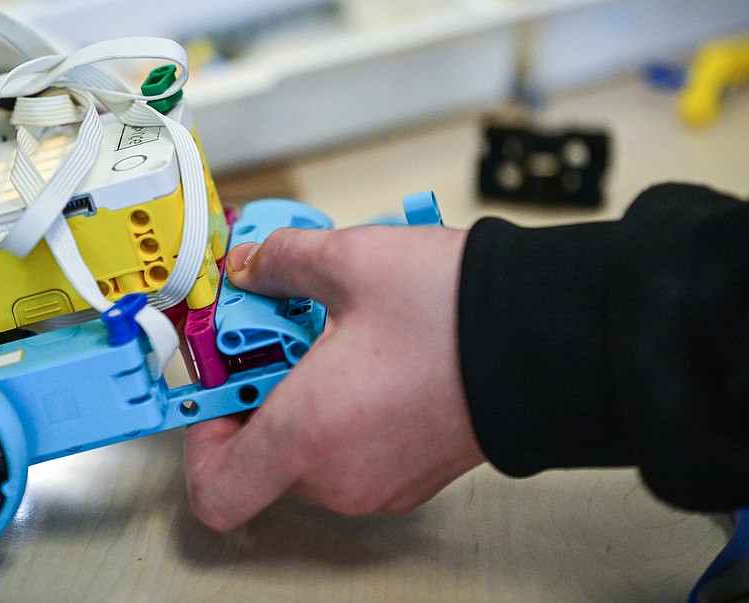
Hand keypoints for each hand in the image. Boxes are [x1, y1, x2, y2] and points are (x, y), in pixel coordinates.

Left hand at [184, 223, 485, 531]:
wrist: (550, 340)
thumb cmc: (457, 315)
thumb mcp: (349, 261)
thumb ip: (279, 262)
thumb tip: (250, 265)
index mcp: (308, 435)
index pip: (215, 487)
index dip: (198, 439)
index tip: (214, 386)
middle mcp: (340, 475)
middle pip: (260, 455)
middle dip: (257, 389)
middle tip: (272, 331)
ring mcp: (380, 482)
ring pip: (307, 450)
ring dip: (300, 394)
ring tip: (326, 332)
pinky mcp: (412, 474)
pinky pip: (350, 450)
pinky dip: (340, 409)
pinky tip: (363, 353)